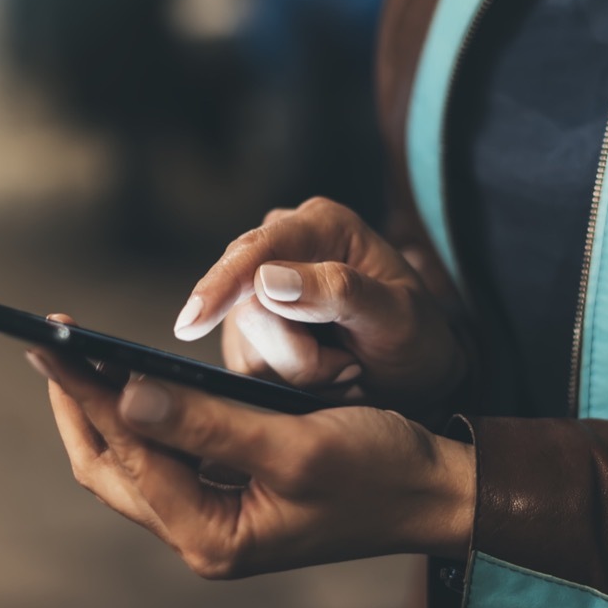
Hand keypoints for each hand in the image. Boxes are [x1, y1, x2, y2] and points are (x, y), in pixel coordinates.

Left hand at [27, 337, 474, 577]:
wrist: (436, 491)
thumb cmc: (380, 470)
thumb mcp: (297, 444)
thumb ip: (211, 424)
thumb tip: (125, 395)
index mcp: (213, 537)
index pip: (129, 454)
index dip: (86, 392)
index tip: (51, 341)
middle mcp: (203, 534)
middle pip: (111, 468)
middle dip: (78, 404)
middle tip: (50, 342)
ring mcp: (213, 516)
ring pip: (132, 461)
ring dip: (105, 406)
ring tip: (78, 352)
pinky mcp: (228, 493)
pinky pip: (165, 453)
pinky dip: (145, 413)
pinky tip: (134, 374)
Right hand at [172, 197, 465, 418]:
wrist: (414, 372)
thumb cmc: (415, 338)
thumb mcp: (396, 316)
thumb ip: (338, 292)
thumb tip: (267, 279)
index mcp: (321, 224)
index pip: (257, 250)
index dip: (221, 285)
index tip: (192, 323)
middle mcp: (282, 246)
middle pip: (247, 307)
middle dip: (296, 353)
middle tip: (351, 368)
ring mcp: (259, 289)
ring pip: (246, 344)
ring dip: (298, 372)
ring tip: (345, 369)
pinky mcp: (249, 330)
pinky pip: (247, 367)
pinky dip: (289, 383)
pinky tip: (325, 374)